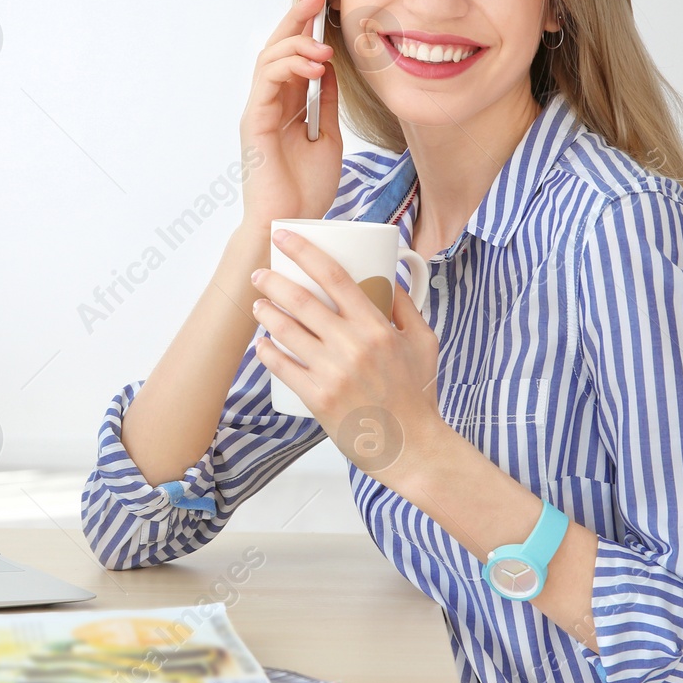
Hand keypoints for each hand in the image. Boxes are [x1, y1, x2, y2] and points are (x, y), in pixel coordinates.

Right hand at [236, 0, 343, 234]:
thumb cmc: (306, 191)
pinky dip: (290, 67)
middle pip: (277, 48)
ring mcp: (259, 111)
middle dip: (296, 17)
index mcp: (285, 106)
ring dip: (298, 43)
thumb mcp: (327, 138)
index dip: (303, 25)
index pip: (291, 55)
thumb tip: (329, 70)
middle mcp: (268, 104)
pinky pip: (267, 82)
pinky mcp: (254, 122)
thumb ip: (324, 104)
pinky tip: (314, 65)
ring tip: (325, 45)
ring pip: (270, 59)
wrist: (292, 223)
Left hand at [250, 229, 444, 480]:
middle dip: (272, 281)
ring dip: (266, 312)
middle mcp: (352, 346)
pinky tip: (261, 343)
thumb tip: (388, 276)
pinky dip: (266, 352)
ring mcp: (333, 372)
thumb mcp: (424, 342)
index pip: (334, 276)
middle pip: (301, 301)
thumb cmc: (417, 393)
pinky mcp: (318, 398)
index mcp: (376, 327)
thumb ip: (406, 306)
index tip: (283, 236)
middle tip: (260, 273)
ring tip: (258, 305)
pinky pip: (282, 367)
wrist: (411, 445)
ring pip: (286, 331)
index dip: (304, 251)